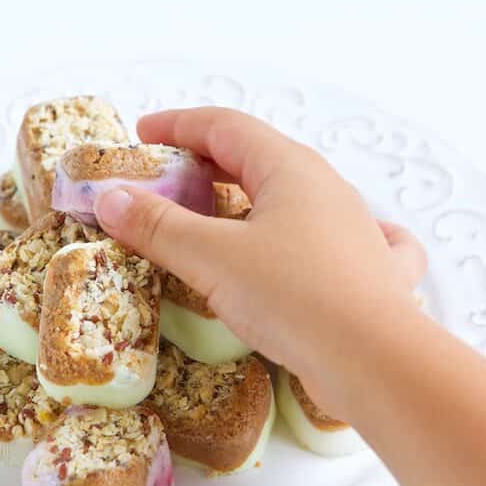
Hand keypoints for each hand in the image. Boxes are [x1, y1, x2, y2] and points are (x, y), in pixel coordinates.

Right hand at [93, 107, 424, 419]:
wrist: (374, 359)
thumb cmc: (292, 297)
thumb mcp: (212, 258)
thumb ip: (158, 225)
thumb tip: (111, 197)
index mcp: (289, 168)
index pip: (224, 126)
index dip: (178, 126)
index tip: (142, 136)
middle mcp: (326, 188)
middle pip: (259, 158)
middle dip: (208, 163)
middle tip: (167, 181)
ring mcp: (353, 228)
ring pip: (296, 198)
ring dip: (252, 199)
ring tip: (218, 218)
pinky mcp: (369, 271)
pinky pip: (345, 237)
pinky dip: (318, 233)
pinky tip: (322, 240)